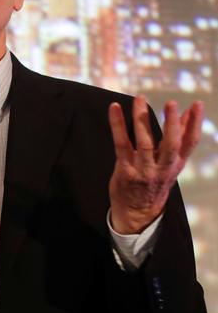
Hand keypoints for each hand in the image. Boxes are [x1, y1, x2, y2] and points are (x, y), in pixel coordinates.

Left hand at [108, 96, 202, 233]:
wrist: (137, 213)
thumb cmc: (154, 183)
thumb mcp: (171, 165)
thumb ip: (177, 140)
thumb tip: (186, 115)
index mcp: (175, 165)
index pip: (189, 143)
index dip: (193, 124)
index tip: (196, 105)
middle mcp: (162, 168)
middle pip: (170, 145)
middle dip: (172, 124)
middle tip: (171, 103)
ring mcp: (143, 170)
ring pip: (145, 142)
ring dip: (142, 119)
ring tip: (140, 99)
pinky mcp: (125, 169)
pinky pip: (121, 144)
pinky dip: (117, 125)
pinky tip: (115, 109)